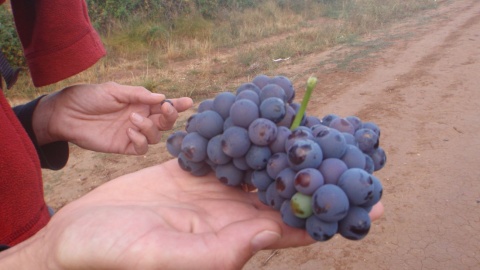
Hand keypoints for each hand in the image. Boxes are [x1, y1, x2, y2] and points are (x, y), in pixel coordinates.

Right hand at [3, 159, 382, 268]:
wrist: (77, 236)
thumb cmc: (114, 255)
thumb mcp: (165, 257)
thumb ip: (218, 250)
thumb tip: (270, 232)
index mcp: (232, 239)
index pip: (293, 228)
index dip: (330, 214)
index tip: (372, 204)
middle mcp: (229, 214)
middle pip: (285, 192)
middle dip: (319, 175)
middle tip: (358, 155)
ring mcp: (212, 190)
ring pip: (262, 167)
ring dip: (290, 150)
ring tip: (324, 130)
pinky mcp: (192, 171)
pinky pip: (229, 149)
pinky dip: (250, 134)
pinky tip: (271, 118)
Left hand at [33, 82, 192, 153]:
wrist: (66, 114)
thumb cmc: (89, 97)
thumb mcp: (114, 90)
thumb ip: (138, 94)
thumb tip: (162, 97)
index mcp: (140, 103)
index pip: (164, 105)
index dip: (178, 105)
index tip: (188, 102)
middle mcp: (140, 118)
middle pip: (165, 122)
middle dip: (170, 116)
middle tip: (166, 109)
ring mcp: (133, 133)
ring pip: (156, 136)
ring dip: (150, 128)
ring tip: (133, 120)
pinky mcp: (123, 146)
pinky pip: (142, 148)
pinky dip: (140, 141)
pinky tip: (129, 132)